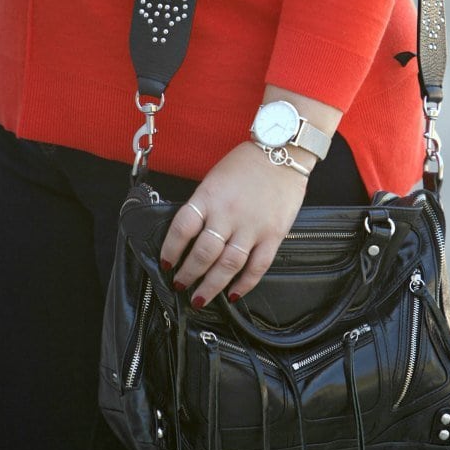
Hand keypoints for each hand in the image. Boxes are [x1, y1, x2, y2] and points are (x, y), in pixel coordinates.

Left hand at [160, 140, 311, 307]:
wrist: (282, 151)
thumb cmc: (247, 163)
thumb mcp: (214, 178)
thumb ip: (203, 206)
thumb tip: (189, 236)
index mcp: (209, 197)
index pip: (182, 229)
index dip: (171, 250)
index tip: (167, 263)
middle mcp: (228, 214)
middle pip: (203, 253)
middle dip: (188, 274)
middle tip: (181, 284)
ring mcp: (252, 226)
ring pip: (228, 265)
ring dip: (211, 286)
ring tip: (200, 298)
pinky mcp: (273, 235)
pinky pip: (257, 266)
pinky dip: (244, 284)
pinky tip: (233, 294)